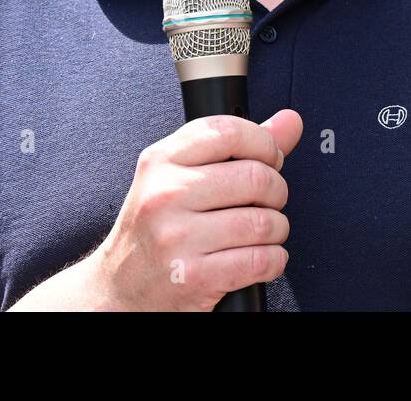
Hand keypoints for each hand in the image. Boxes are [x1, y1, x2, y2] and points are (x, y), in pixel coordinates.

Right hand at [8, 109, 302, 310]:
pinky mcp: (192, 277)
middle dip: (276, 191)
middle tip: (269, 200)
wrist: (120, 288)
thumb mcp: (182, 176)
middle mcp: (165, 195)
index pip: (229, 132)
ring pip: (263, 221)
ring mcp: (177, 238)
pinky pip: (261, 260)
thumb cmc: (157, 227)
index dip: (264, 143)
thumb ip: (239, 147)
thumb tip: (290, 121)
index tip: (270, 158)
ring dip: (277, 229)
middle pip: (255, 177)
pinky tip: (260, 258)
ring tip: (263, 232)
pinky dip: (274, 260)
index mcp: (161, 161)